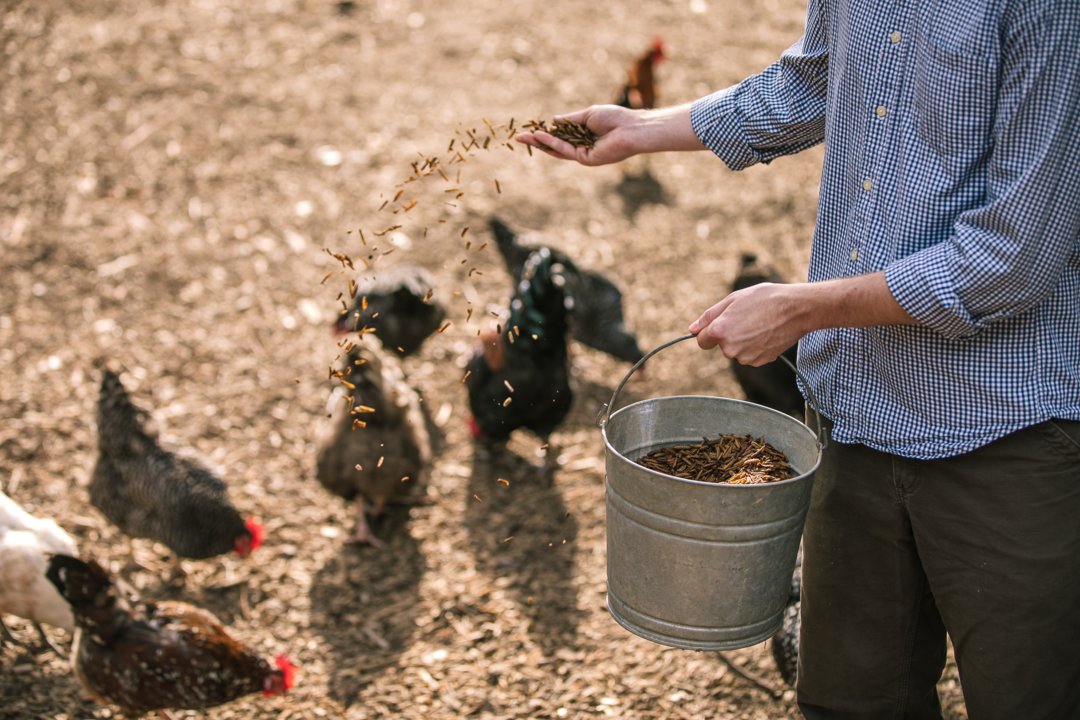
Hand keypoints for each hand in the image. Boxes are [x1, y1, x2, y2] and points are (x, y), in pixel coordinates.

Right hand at [515, 105, 642, 165]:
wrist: (631, 128)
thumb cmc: (615, 118)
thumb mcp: (587, 115)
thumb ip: (570, 120)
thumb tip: (554, 120)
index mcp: (583, 136)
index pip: (560, 136)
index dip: (545, 133)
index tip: (531, 128)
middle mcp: (582, 148)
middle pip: (555, 146)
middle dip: (537, 141)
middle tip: (519, 138)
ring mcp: (583, 155)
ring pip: (557, 150)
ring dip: (540, 144)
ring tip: (524, 137)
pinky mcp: (586, 159)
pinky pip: (565, 150)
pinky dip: (552, 143)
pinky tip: (541, 136)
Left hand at [688, 282, 805, 365]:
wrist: (796, 309)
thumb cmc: (764, 299)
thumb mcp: (733, 299)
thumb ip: (709, 316)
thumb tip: (691, 330)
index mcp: (720, 331)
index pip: (701, 341)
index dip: (709, 332)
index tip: (720, 324)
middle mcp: (730, 349)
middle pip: (721, 346)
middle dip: (729, 334)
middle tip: (747, 318)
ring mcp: (745, 358)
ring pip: (736, 351)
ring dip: (743, 341)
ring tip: (759, 323)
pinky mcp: (759, 362)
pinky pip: (750, 355)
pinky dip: (755, 346)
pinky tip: (766, 333)